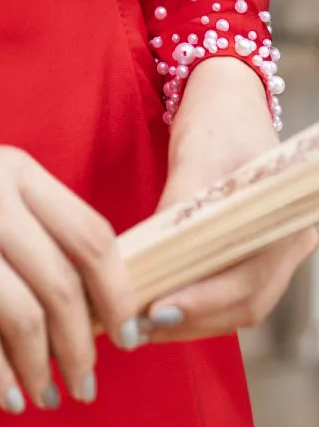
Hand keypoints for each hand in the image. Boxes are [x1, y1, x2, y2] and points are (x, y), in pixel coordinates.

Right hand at [0, 130, 144, 412]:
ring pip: (26, 319)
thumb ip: (23, 218)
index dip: (118, 292)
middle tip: (85, 381)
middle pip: (65, 287)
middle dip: (85, 347)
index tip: (127, 331)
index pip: (92, 236)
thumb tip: (78, 291)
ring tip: (45, 394)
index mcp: (14, 170)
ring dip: (44, 369)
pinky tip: (5, 393)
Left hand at [140, 58, 318, 341]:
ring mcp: (276, 251)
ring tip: (141, 322)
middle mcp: (288, 243)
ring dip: (189, 319)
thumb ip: (178, 209)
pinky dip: (196, 303)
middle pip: (243, 304)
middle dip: (189, 320)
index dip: (201, 304)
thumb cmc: (215, 122)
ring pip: (237, 305)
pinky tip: (159, 303)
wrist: (229, 100)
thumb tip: (146, 263)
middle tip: (137, 326)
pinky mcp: (254, 252)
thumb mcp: (193, 158)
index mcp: (285, 219)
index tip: (155, 311)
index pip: (248, 281)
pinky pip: (231, 291)